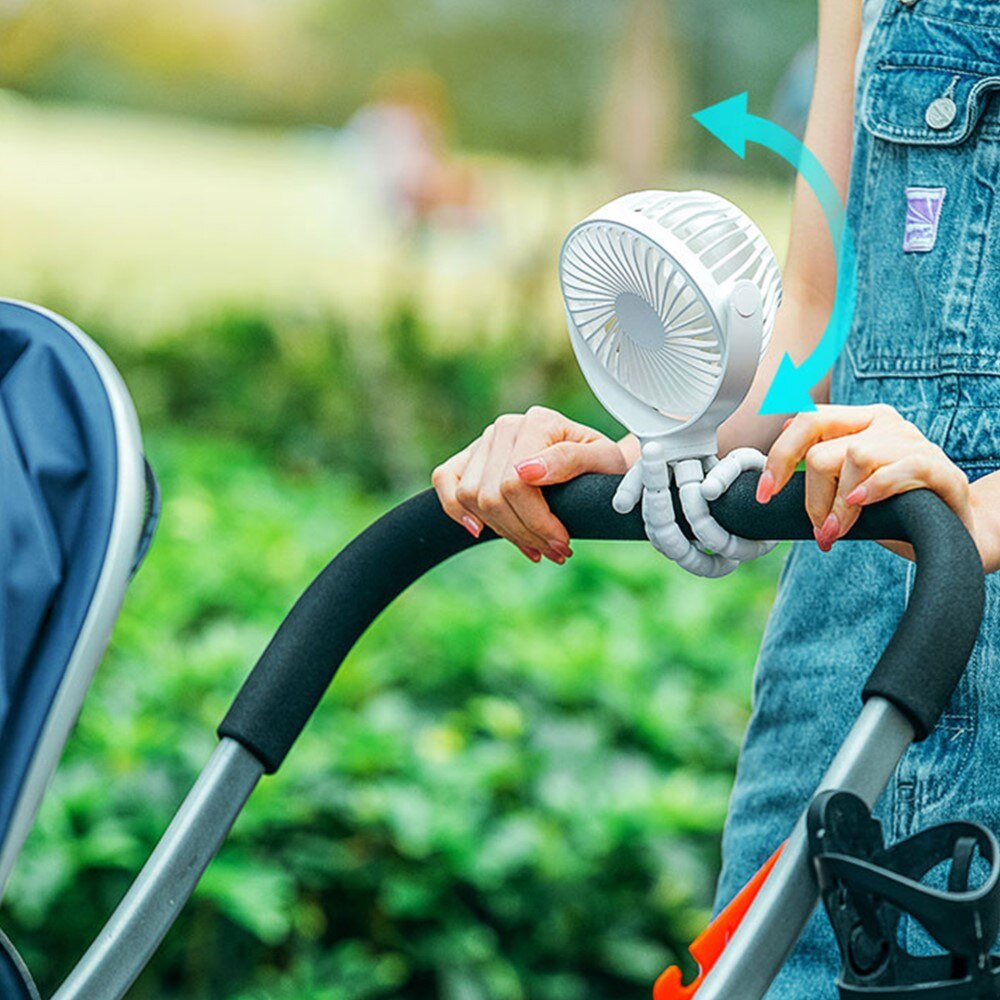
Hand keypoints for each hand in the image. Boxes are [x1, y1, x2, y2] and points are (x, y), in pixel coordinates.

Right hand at [432, 406, 628, 563]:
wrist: (594, 463)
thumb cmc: (602, 465)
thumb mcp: (604, 461)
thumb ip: (571, 459)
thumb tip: (526, 471)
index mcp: (538, 421)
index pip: (516, 483)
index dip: (537, 522)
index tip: (563, 544)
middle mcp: (506, 427)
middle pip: (492, 496)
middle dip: (524, 533)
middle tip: (555, 551)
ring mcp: (485, 441)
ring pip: (469, 497)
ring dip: (500, 531)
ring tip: (534, 546)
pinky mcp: (470, 456)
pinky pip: (444, 479)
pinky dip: (456, 509)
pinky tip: (480, 531)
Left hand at [756, 403, 978, 561]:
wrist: (952, 530)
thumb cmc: (893, 508)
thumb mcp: (846, 490)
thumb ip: (817, 477)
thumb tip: (773, 479)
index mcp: (858, 422)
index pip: (807, 421)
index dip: (779, 456)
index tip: (764, 493)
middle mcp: (884, 423)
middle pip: (823, 446)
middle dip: (809, 494)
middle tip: (816, 526)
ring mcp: (913, 442)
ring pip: (854, 458)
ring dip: (838, 505)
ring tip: (839, 531)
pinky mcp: (939, 467)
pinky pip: (899, 467)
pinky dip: (874, 488)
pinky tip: (860, 506)